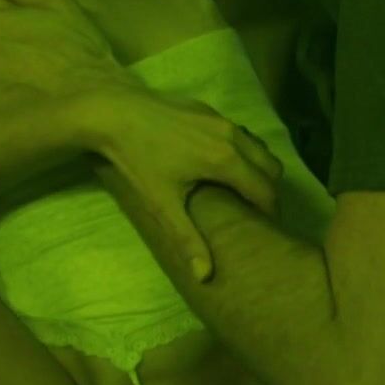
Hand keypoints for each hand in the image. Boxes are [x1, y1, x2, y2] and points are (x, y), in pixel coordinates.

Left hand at [87, 87, 284, 282]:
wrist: (112, 111)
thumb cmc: (137, 159)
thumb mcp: (161, 203)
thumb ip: (188, 239)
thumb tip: (205, 276)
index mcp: (226, 161)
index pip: (266, 191)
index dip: (271, 212)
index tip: (266, 227)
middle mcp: (232, 136)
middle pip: (272, 167)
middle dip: (269, 190)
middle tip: (254, 210)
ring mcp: (221, 119)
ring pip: (258, 146)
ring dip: (256, 168)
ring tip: (238, 188)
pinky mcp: (208, 109)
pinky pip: (238, 133)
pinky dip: (239, 150)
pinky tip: (214, 162)